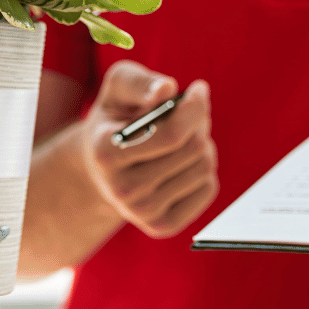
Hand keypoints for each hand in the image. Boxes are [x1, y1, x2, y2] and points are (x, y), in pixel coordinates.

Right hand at [79, 61, 218, 237]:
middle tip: (186, 115)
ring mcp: (141, 212)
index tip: (199, 89)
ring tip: (181, 140)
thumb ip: (139, 82)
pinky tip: (182, 164)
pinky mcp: (161, 226)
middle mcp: (122, 189)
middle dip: (197, 123)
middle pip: (193, 149)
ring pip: (204, 167)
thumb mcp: (117, 89)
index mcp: (105, 152)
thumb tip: (165, 90)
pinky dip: (203, 170)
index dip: (194, 108)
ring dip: (202, 145)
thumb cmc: (114, 120)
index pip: (171, 135)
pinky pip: (208, 189)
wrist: (100, 168)